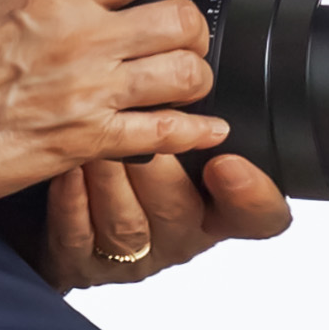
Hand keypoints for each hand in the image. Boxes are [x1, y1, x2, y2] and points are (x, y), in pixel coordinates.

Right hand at [0, 0, 231, 199]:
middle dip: (193, 27)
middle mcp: (84, 40)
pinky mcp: (90, 140)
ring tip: (185, 79)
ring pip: (183, 77)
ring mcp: (92, 92)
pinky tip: (209, 129)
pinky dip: (194, 132)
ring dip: (193, 76)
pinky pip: (163, 134)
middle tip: (185, 32)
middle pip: (180, 22)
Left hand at [31, 145, 294, 288]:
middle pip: (179, 210)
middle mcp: (178, 236)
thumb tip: (199, 64)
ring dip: (110, 177)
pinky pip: (78, 237)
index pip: (260, 215)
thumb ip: (196, 119)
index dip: (252, 195)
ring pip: (126, 225)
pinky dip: (73, 199)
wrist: (74, 226)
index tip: (228, 163)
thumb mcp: (182, 146)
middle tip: (136, 122)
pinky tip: (68, 168)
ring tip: (95, 138)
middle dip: (156, 165)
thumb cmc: (134, 175)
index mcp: (216, 210)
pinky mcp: (83, 264)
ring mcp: (129, 258)